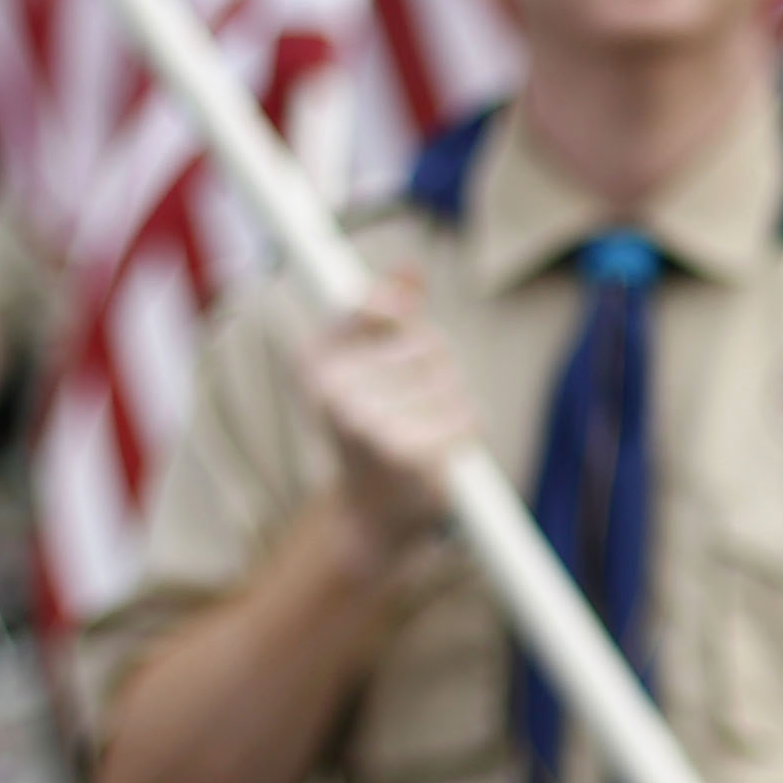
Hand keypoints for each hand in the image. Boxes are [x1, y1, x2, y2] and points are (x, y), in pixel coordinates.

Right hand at [303, 272, 482, 561]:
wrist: (367, 513)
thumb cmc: (368, 427)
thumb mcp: (363, 366)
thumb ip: (388, 313)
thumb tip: (412, 268)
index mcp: (313, 364)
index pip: (375, 306)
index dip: (396, 313)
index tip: (395, 330)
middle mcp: (334, 392)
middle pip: (429, 343)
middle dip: (435, 368)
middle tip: (408, 404)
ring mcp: (371, 425)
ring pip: (452, 380)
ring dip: (451, 402)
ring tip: (421, 428)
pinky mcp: (410, 455)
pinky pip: (468, 415)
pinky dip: (466, 430)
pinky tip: (438, 449)